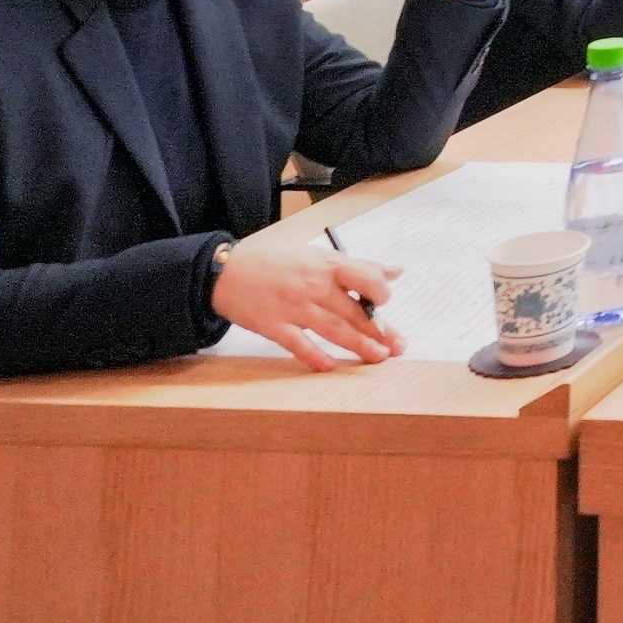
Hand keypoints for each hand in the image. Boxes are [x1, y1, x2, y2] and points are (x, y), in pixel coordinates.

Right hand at [211, 243, 403, 369]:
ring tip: (379, 357)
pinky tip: (331, 367)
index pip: (364, 277)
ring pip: (332, 329)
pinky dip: (315, 357)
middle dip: (379, 330)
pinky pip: (298, 344)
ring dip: (358, 345)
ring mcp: (293, 307)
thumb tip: (396, 271)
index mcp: (325, 265)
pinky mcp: (273, 326)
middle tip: (398, 346)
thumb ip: (358, 265)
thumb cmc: (274, 262)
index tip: (386, 304)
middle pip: (353, 311)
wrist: (224, 271)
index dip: (380, 292)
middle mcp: (312, 286)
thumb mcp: (317, 255)